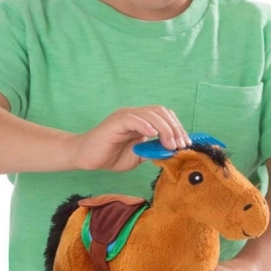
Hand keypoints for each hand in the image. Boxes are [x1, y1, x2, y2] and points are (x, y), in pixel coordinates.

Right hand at [70, 106, 191, 171]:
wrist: (85, 158)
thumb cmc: (109, 156)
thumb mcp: (137, 157)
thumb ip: (152, 152)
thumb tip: (171, 152)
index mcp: (141, 120)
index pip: (165, 116)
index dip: (177, 128)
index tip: (185, 144)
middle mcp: (134, 115)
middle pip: (161, 112)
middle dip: (175, 128)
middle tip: (180, 145)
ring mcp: (125, 116)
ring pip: (150, 114)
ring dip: (165, 129)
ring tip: (170, 144)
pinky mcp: (115, 122)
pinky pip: (133, 119)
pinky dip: (145, 125)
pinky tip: (153, 135)